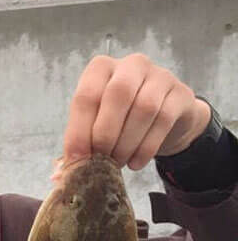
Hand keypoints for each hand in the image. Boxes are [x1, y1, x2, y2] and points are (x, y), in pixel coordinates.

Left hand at [62, 55, 210, 170]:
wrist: (167, 118)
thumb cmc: (121, 120)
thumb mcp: (96, 126)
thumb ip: (79, 144)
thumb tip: (60, 176)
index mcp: (101, 69)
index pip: (86, 96)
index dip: (79, 131)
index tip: (76, 160)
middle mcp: (131, 65)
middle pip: (118, 95)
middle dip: (106, 134)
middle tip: (101, 161)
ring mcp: (159, 76)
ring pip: (144, 108)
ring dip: (127, 143)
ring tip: (117, 164)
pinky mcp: (180, 93)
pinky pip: (164, 120)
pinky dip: (146, 147)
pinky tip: (135, 163)